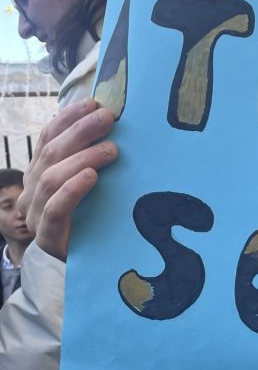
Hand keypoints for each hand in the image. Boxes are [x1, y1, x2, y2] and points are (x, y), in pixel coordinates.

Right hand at [20, 98, 117, 261]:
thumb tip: (113, 122)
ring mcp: (36, 214)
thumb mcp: (93, 184)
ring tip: (111, 151)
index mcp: (39, 171)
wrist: (91, 266)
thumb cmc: (94, 220)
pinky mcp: (47, 238)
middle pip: (52, 153)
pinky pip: (55, 209)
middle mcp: (33, 190)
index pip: (49, 136)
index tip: (94, 103)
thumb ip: (93, 158)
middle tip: (108, 119)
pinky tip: (91, 177)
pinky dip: (72, 190)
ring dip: (82, 158)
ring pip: (52, 178)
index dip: (69, 118)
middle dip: (80, 132)